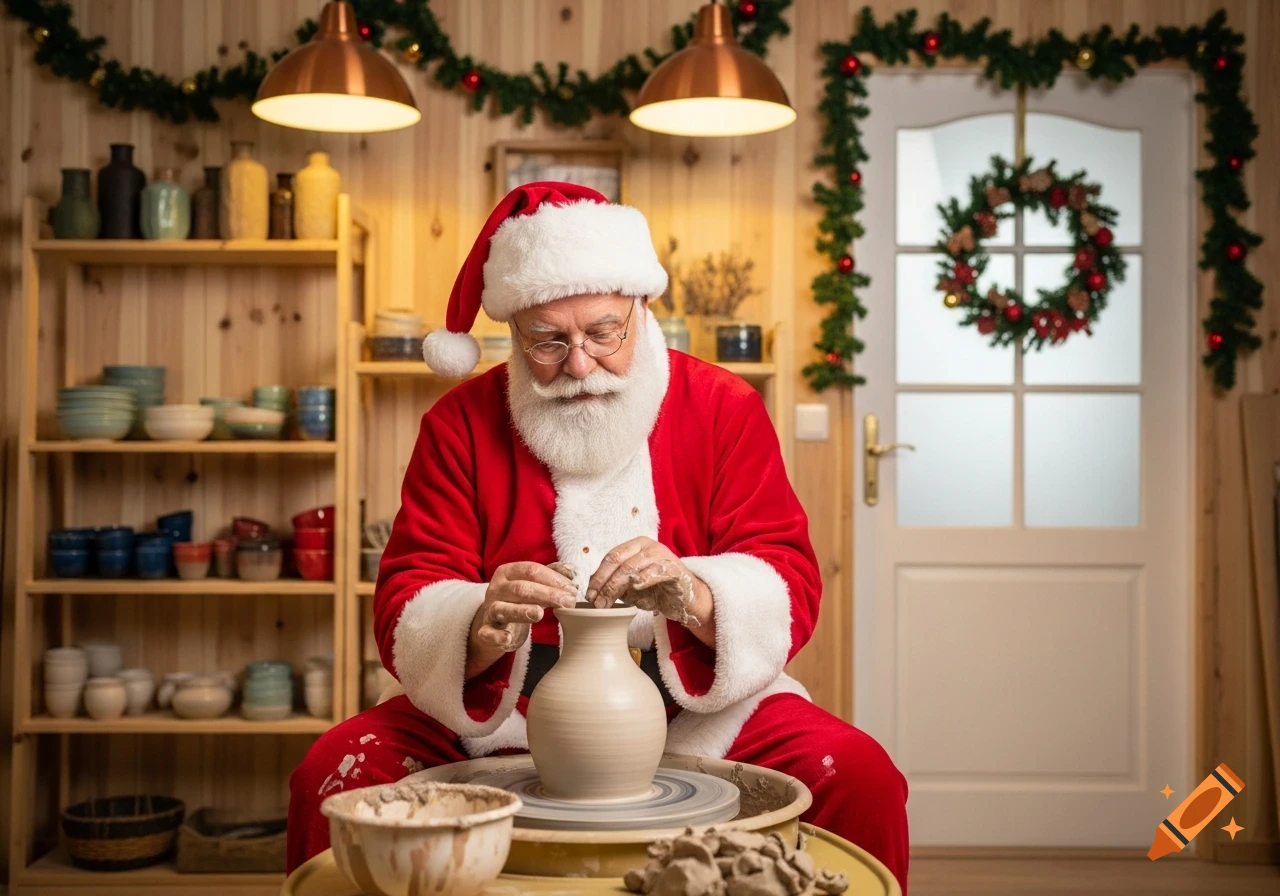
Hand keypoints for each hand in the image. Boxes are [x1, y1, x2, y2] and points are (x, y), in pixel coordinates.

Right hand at [467, 562, 576, 677]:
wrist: (495, 621)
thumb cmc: (519, 599)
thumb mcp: (533, 584)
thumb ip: (552, 575)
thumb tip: (572, 571)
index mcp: (507, 572)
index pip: (531, 570)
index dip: (553, 578)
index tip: (572, 588)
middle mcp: (496, 588)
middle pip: (521, 589)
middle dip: (547, 594)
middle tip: (569, 602)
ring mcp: (489, 609)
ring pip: (502, 609)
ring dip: (521, 611)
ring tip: (539, 614)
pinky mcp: (486, 631)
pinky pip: (488, 633)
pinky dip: (496, 636)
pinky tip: (507, 638)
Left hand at [586, 538, 710, 627]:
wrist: (685, 599)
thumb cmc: (657, 590)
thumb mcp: (631, 587)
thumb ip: (615, 583)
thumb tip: (592, 588)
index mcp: (636, 546)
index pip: (611, 557)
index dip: (598, 576)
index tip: (589, 594)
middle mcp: (648, 546)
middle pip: (618, 561)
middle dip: (604, 583)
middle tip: (596, 602)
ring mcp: (662, 555)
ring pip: (631, 568)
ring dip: (616, 587)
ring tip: (607, 603)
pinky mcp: (675, 568)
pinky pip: (655, 572)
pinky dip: (642, 579)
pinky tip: (634, 588)